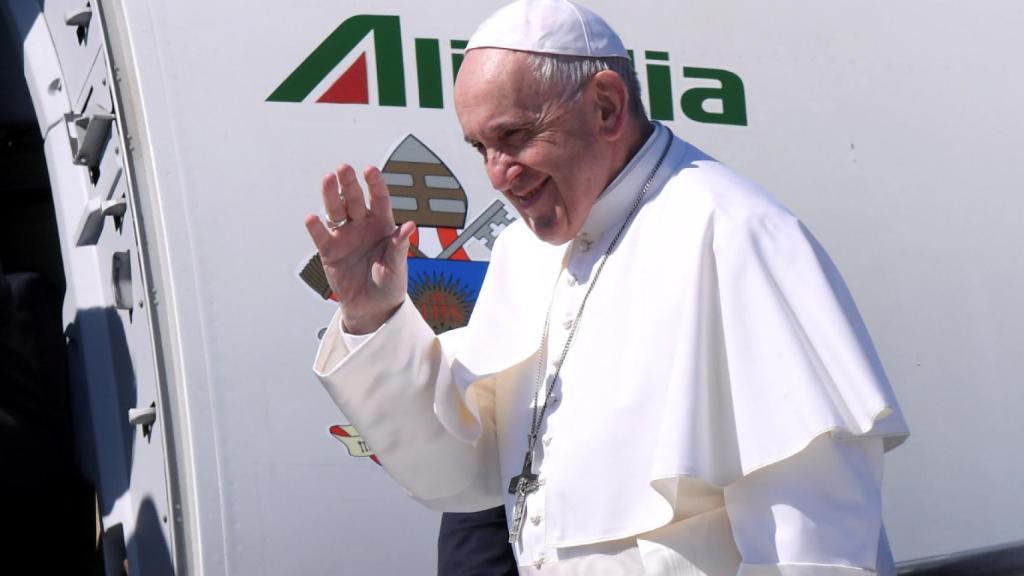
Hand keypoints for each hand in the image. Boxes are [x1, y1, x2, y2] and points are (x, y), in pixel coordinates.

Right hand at [305, 165, 415, 333]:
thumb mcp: (398, 266)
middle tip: (343, 168)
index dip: (375, 184)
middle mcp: (362, 225)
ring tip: (328, 180)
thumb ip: (400, 245)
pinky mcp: (330, 251)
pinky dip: (316, 227)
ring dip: (331, 195)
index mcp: (383, 225)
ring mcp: (345, 236)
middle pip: (354, 199)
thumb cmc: (390, 284)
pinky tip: (312, 218)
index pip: (379, 199)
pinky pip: (321, 236)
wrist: (373, 307)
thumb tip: (410, 226)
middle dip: (349, 183)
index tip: (370, 171)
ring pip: (336, 211)